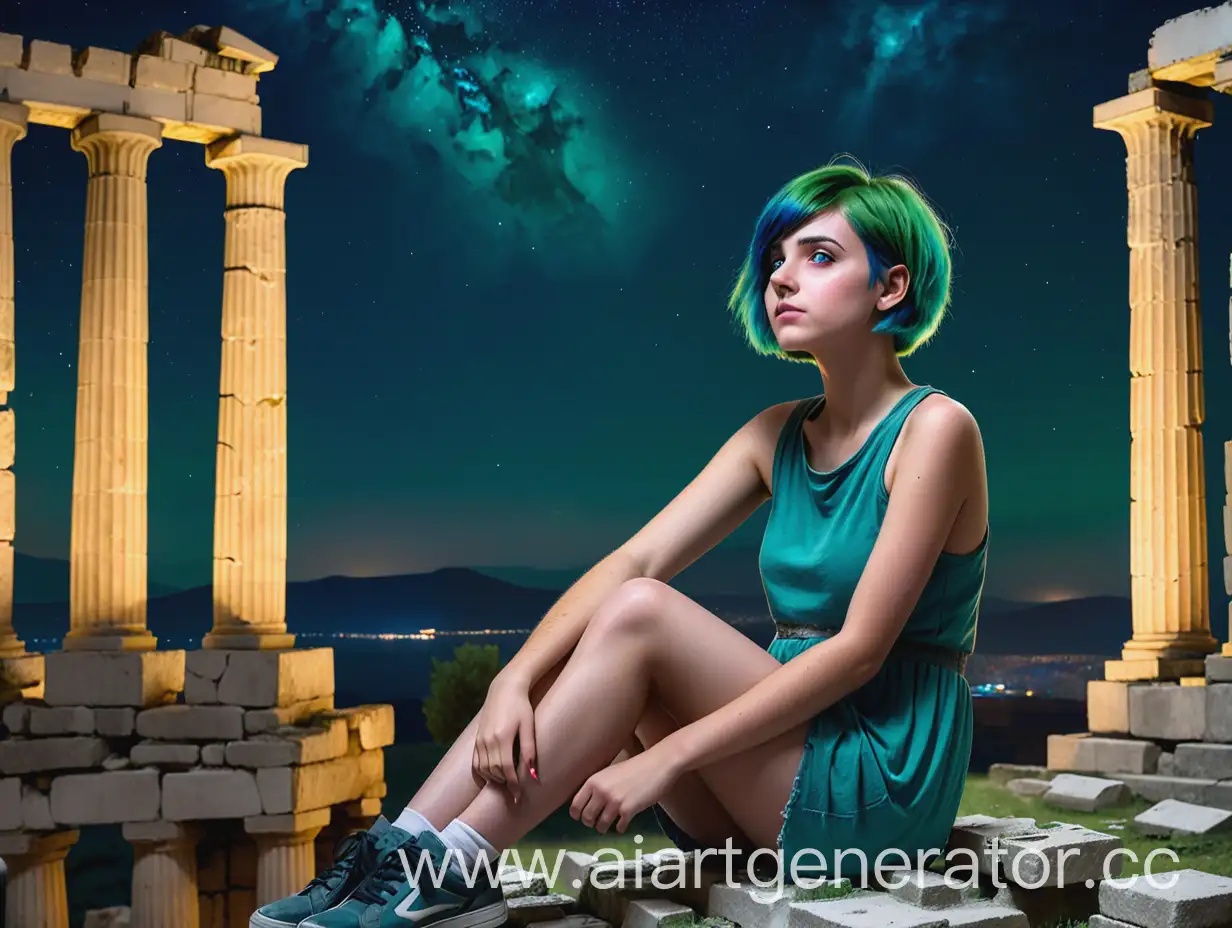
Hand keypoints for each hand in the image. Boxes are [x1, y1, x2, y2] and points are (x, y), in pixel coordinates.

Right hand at [472, 671, 537, 802]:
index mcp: (503, 738)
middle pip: (495, 772)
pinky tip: (492, 774)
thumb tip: (533, 775)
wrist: (505, 689)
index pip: (507, 770)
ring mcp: (480, 740)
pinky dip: (483, 772)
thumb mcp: (529, 726)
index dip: (513, 786)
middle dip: (504, 784)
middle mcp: (488, 741)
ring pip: (484, 769)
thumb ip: (529, 750)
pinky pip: (476, 762)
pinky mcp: (477, 738)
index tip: (518, 797)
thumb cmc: (521, 706)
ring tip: (506, 782)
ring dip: (494, 779)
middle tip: (514, 792)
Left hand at [570, 747, 680, 833]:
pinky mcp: (628, 810)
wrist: (657, 764)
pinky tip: (624, 823)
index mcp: (593, 781)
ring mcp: (614, 802)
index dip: (577, 815)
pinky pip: (619, 827)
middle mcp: (601, 792)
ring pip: (600, 826)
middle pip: (586, 819)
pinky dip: (620, 828)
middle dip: (591, 823)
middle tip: (597, 822)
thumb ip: (598, 787)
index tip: (582, 817)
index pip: (575, 806)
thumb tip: (589, 804)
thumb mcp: (609, 773)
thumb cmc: (634, 767)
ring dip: (604, 828)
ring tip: (608, 826)